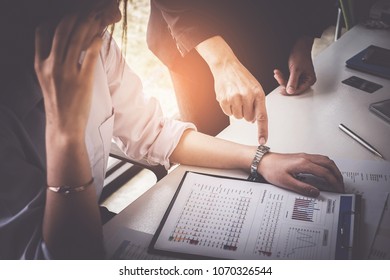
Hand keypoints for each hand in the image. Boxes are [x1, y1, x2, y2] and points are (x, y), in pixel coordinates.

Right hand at [34, 12, 103, 137]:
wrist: (64, 127)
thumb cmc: (59, 104)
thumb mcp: (47, 81)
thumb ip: (51, 62)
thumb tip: (63, 46)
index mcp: (40, 64)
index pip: (43, 31)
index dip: (56, 19)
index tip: (69, 15)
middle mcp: (50, 65)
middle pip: (62, 30)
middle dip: (75, 16)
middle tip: (87, 10)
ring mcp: (66, 72)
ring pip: (76, 38)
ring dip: (88, 24)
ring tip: (96, 17)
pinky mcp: (82, 80)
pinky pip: (89, 54)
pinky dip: (95, 41)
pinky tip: (100, 35)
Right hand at [213, 60, 267, 143]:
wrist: (226, 66)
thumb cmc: (242, 77)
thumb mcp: (255, 87)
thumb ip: (257, 104)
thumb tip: (253, 120)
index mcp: (258, 93)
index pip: (262, 116)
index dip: (263, 130)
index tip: (263, 141)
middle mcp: (247, 96)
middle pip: (248, 119)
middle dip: (246, 113)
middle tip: (243, 102)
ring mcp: (235, 98)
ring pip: (238, 117)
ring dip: (237, 111)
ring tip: (236, 98)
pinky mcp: (224, 100)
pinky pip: (228, 113)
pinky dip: (229, 108)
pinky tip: (229, 98)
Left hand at [258, 152, 343, 196]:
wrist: (262, 161)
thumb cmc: (271, 169)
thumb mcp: (286, 182)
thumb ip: (302, 188)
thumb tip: (315, 192)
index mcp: (303, 164)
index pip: (325, 173)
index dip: (334, 182)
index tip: (338, 188)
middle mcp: (305, 158)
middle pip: (329, 164)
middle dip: (337, 175)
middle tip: (341, 184)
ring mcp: (304, 156)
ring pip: (325, 160)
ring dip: (333, 169)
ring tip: (336, 179)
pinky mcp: (301, 157)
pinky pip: (319, 159)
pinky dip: (327, 165)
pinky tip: (326, 171)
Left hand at [274, 36, 315, 94]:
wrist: (299, 46)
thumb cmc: (300, 55)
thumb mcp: (296, 69)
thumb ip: (293, 81)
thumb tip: (290, 91)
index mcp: (310, 80)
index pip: (299, 90)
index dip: (290, 91)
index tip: (282, 90)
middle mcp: (306, 80)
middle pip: (293, 87)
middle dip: (284, 82)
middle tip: (278, 77)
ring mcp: (300, 78)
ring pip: (288, 83)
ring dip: (281, 79)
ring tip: (277, 73)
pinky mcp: (295, 76)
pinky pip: (287, 79)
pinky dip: (282, 76)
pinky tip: (278, 73)